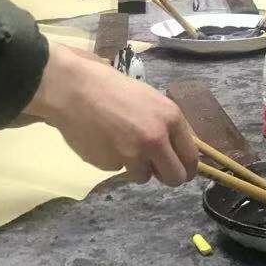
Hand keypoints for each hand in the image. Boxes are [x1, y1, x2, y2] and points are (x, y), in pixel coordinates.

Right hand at [23, 41, 197, 183]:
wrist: (74, 89)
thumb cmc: (112, 88)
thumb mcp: (150, 100)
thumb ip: (166, 125)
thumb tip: (177, 149)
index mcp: (171, 118)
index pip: (190, 156)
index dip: (187, 168)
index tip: (182, 172)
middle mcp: (156, 139)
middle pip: (175, 177)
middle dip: (167, 177)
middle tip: (157, 170)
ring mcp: (133, 154)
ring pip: (144, 176)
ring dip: (136, 167)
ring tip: (120, 143)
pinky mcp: (111, 164)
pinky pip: (119, 169)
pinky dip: (113, 160)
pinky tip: (103, 141)